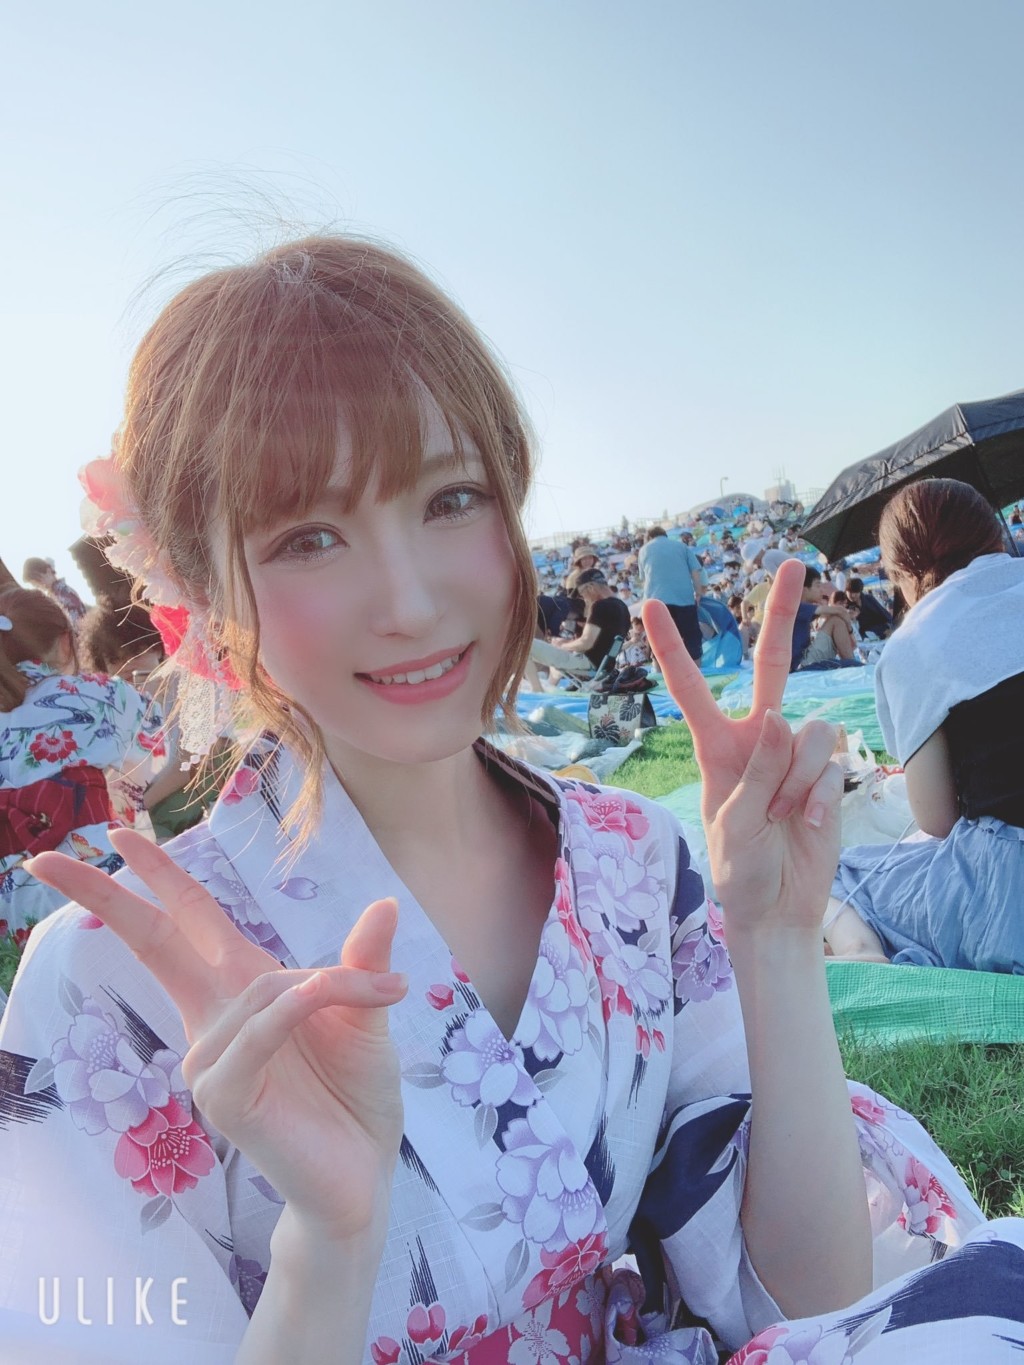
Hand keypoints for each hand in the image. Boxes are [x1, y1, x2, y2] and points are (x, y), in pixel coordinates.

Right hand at [25, 828, 406, 1240]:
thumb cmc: (356, 1094)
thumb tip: (385, 905)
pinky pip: (258, 1031)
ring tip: (385, 995)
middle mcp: (214, 1019)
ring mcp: (210, 1060)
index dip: (157, 876)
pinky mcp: (224, 1096)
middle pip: (155, 942)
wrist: (365, 1172)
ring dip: (331, 984)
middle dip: (105, 899)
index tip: (118, 834)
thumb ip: (362, 962)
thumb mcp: (368, 1013)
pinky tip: (324, 1002)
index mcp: (241, 989)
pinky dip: (297, 1010)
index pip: (187, 921)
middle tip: (47, 857)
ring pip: (262, 986)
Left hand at [642, 559, 841, 940]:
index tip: (650, 604)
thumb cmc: (739, 871)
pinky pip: (830, 760)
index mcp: (717, 747)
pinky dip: (819, 794)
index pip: (691, 688)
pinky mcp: (827, 771)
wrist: (778, 909)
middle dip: (781, 614)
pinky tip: (807, 822)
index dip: (672, 647)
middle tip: (792, 563)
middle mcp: (757, 738)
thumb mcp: (733, 824)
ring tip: (784, 817)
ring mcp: (795, 752)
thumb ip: (758, 772)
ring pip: (807, 730)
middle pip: (771, 665)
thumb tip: (783, 718)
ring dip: (797, 779)